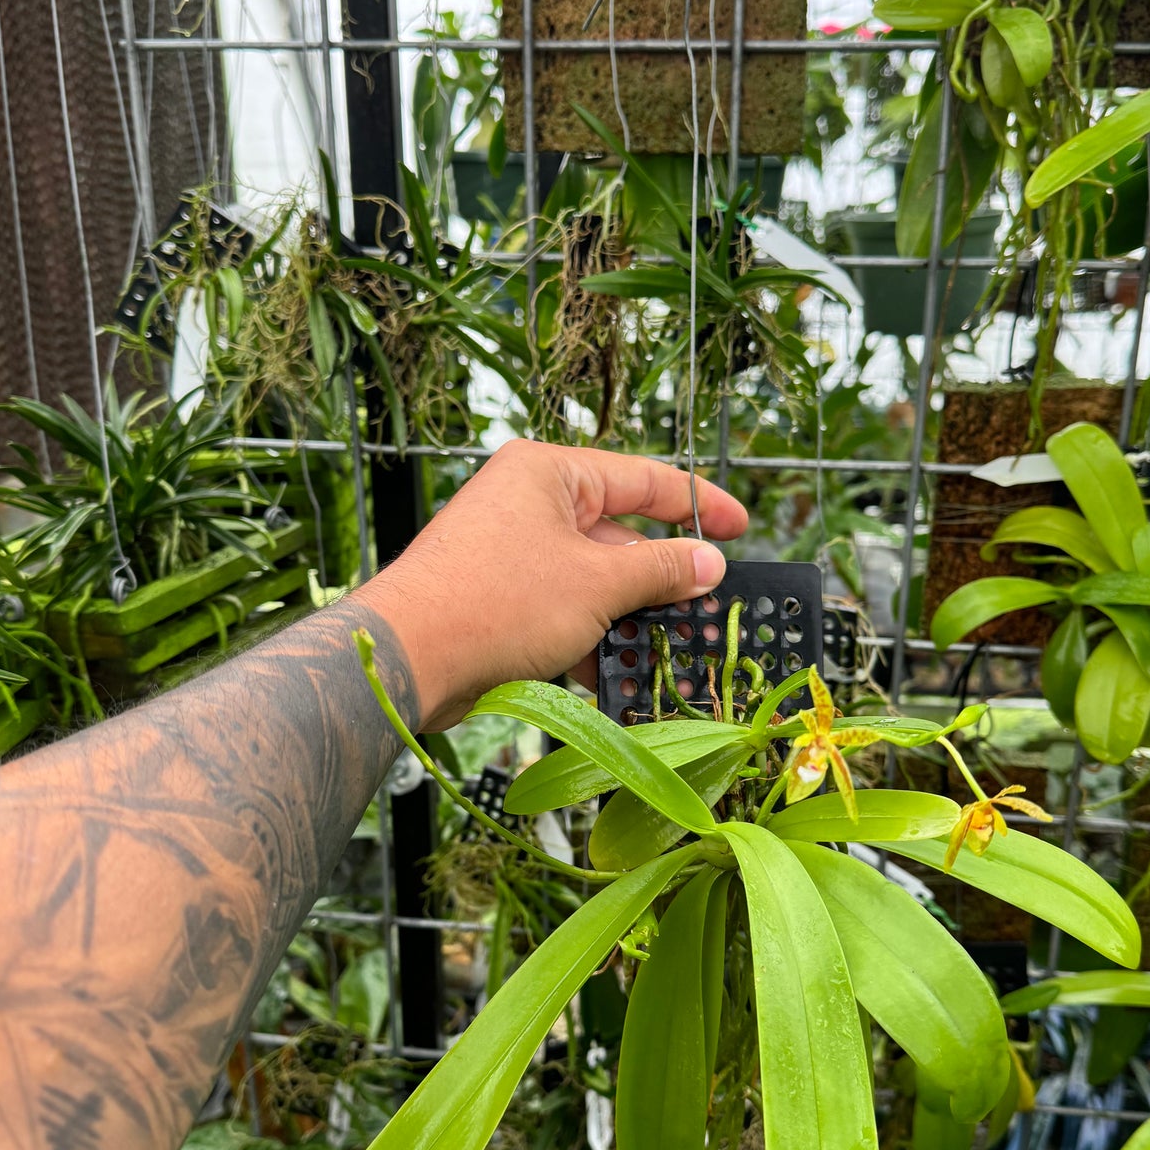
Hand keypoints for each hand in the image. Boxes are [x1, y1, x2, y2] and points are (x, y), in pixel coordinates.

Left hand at [364, 441, 748, 726]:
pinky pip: (561, 611)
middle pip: (618, 535)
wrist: (409, 659)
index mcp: (550, 474)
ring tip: (665, 652)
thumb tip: (708, 564)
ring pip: (591, 581)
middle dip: (660, 580)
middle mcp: (528, 503)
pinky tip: (614, 675)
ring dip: (627, 618)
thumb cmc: (495, 602)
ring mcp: (510, 552)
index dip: (699, 505)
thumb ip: (660, 571)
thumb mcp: (597, 584)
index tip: (740, 528)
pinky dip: (589, 639)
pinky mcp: (498, 599)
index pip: (643, 479)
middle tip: (705, 610)